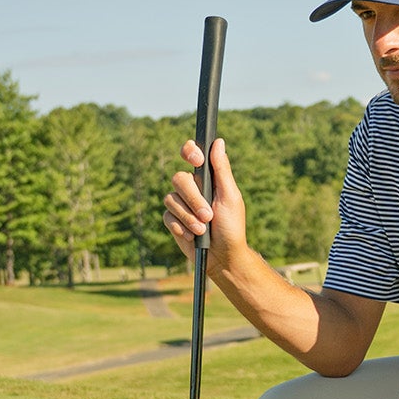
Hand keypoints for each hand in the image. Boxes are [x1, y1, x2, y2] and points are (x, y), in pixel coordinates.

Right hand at [162, 138, 245, 267]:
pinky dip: (181, 226)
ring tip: (202, 229)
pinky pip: (167, 216)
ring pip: (171, 199)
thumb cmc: (231, 226)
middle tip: (208, 215)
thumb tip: (218, 142)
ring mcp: (180, 203)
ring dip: (188, 216)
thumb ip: (222, 170)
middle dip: (193, 199)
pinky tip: (192, 236)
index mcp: (207, 178)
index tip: (197, 159)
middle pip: (179, 178)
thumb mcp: (230, 197)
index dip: (190, 152)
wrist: (222, 256)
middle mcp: (192, 188)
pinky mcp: (172, 220)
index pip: (192, 154)